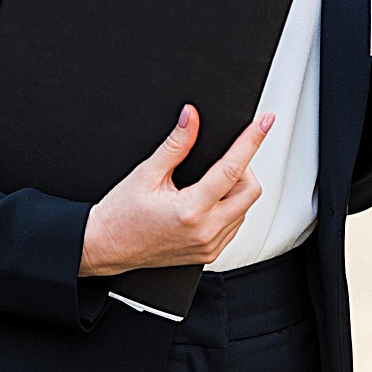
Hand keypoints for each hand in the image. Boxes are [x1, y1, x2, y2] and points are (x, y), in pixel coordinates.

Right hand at [79, 105, 273, 276]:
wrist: (106, 247)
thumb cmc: (120, 216)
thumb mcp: (146, 173)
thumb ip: (175, 144)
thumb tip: (191, 118)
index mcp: (190, 210)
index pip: (232, 169)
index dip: (251, 141)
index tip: (264, 123)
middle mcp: (205, 232)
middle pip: (250, 191)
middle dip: (243, 169)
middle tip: (221, 159)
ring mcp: (209, 246)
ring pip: (245, 209)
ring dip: (237, 190)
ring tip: (209, 182)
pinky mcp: (209, 254)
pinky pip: (235, 225)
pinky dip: (231, 208)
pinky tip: (209, 201)